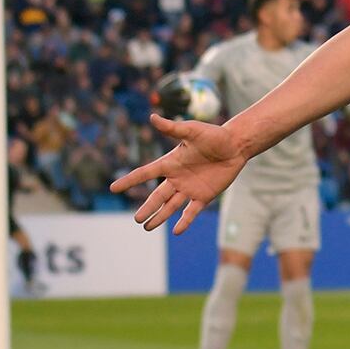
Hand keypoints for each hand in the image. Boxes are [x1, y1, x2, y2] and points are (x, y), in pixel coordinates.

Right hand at [109, 114, 247, 233]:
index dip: (130, 180)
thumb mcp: (192, 130)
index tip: (113, 188)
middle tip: (136, 219)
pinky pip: (191, 211)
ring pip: (170, 206)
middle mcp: (177, 178)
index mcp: (171, 163)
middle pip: (158, 196)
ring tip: (146, 227)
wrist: (236, 144)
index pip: (146, 173)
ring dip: (159, 217)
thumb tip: (152, 117)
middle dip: (147, 207)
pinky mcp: (204, 195)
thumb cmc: (214, 135)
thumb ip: (172, 127)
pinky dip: (184, 221)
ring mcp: (190, 188)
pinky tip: (176, 231)